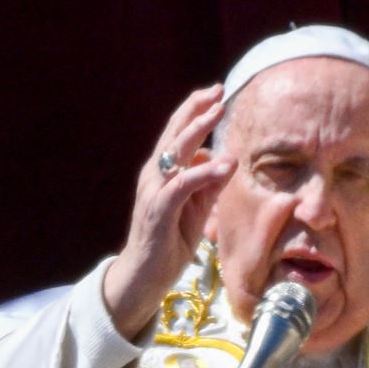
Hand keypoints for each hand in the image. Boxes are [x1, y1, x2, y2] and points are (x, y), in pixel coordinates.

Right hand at [101, 85, 236, 339]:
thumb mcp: (196, 210)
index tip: (216, 93)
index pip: (177, 134)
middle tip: (218, 90)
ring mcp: (154, 191)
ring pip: (176, 152)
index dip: (195, 111)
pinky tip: (225, 164)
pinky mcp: (158, 211)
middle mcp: (154, 176)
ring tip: (220, 112)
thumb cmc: (169, 244)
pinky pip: (182, 185)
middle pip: (174, 133)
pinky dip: (204, 173)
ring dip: (198, 130)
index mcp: (162, 173)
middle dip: (196, 109)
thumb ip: (208, 186)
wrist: (143, 277)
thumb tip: (224, 161)